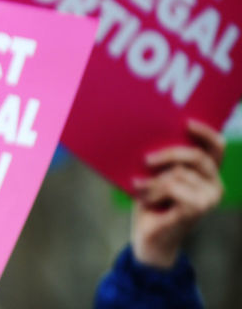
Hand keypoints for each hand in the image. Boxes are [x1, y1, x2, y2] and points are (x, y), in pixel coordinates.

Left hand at [130, 119, 224, 268]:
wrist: (148, 236)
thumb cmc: (151, 200)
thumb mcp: (156, 174)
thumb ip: (164, 158)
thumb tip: (152, 132)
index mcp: (207, 172)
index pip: (216, 146)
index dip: (205, 132)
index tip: (186, 123)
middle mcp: (215, 184)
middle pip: (196, 156)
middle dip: (168, 154)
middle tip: (146, 160)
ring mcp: (210, 198)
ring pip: (179, 172)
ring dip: (154, 180)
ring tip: (142, 188)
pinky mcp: (199, 209)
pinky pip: (173, 186)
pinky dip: (154, 190)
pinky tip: (145, 198)